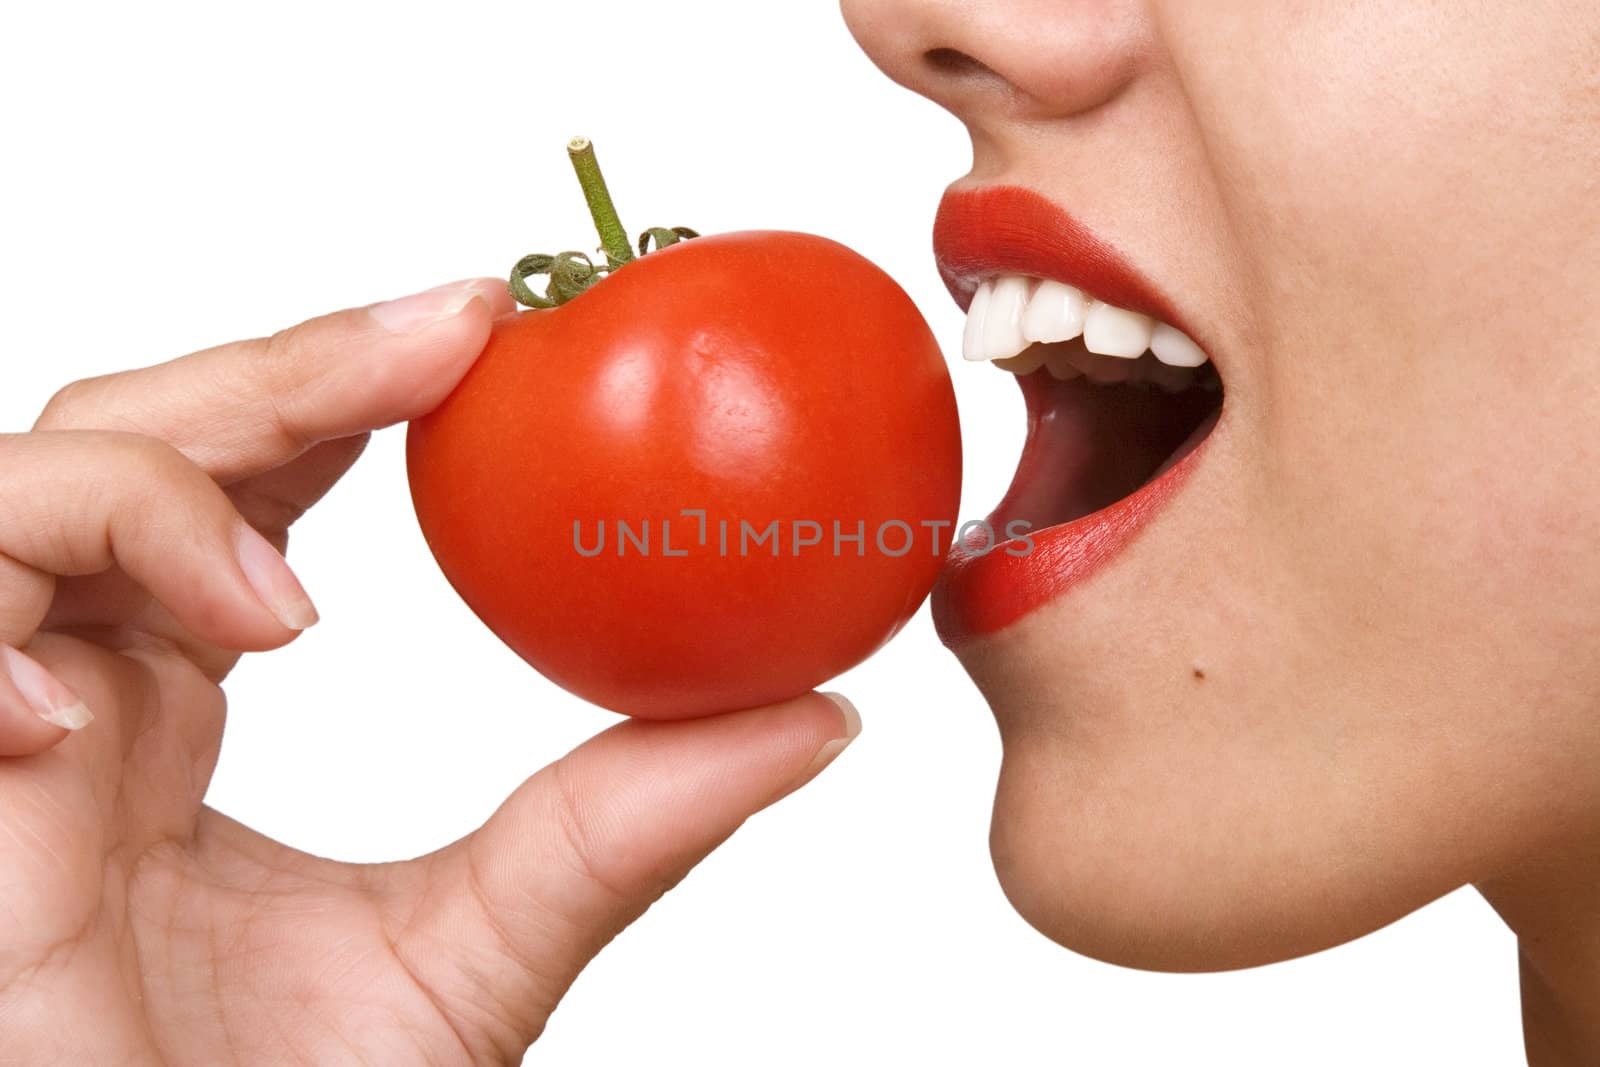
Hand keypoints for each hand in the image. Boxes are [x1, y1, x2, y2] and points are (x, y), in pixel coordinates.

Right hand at [0, 281, 860, 1064]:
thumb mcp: (493, 944)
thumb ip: (628, 825)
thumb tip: (815, 722)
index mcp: (180, 708)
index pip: (240, 484)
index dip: (341, 384)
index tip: (484, 336)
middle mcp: (81, 694)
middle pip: (137, 441)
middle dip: (289, 368)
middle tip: (453, 335)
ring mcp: (3, 732)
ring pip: (23, 484)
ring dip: (169, 485)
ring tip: (294, 599)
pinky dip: (45, 574)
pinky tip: (176, 658)